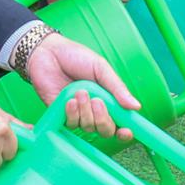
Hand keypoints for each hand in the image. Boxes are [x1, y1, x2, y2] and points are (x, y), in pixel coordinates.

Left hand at [24, 33, 138, 141]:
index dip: (125, 131)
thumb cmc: (76, 57)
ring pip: (88, 127)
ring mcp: (78, 113)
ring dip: (85, 112)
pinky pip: (71, 124)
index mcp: (109, 99)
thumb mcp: (101, 68)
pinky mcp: (61, 115)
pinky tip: (69, 100)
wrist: (48, 53)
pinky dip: (72, 113)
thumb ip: (117, 88)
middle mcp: (94, 110)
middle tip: (97, 101)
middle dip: (103, 120)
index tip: (126, 131)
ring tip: (80, 92)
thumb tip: (136, 106)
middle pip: (106, 130)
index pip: (120, 122)